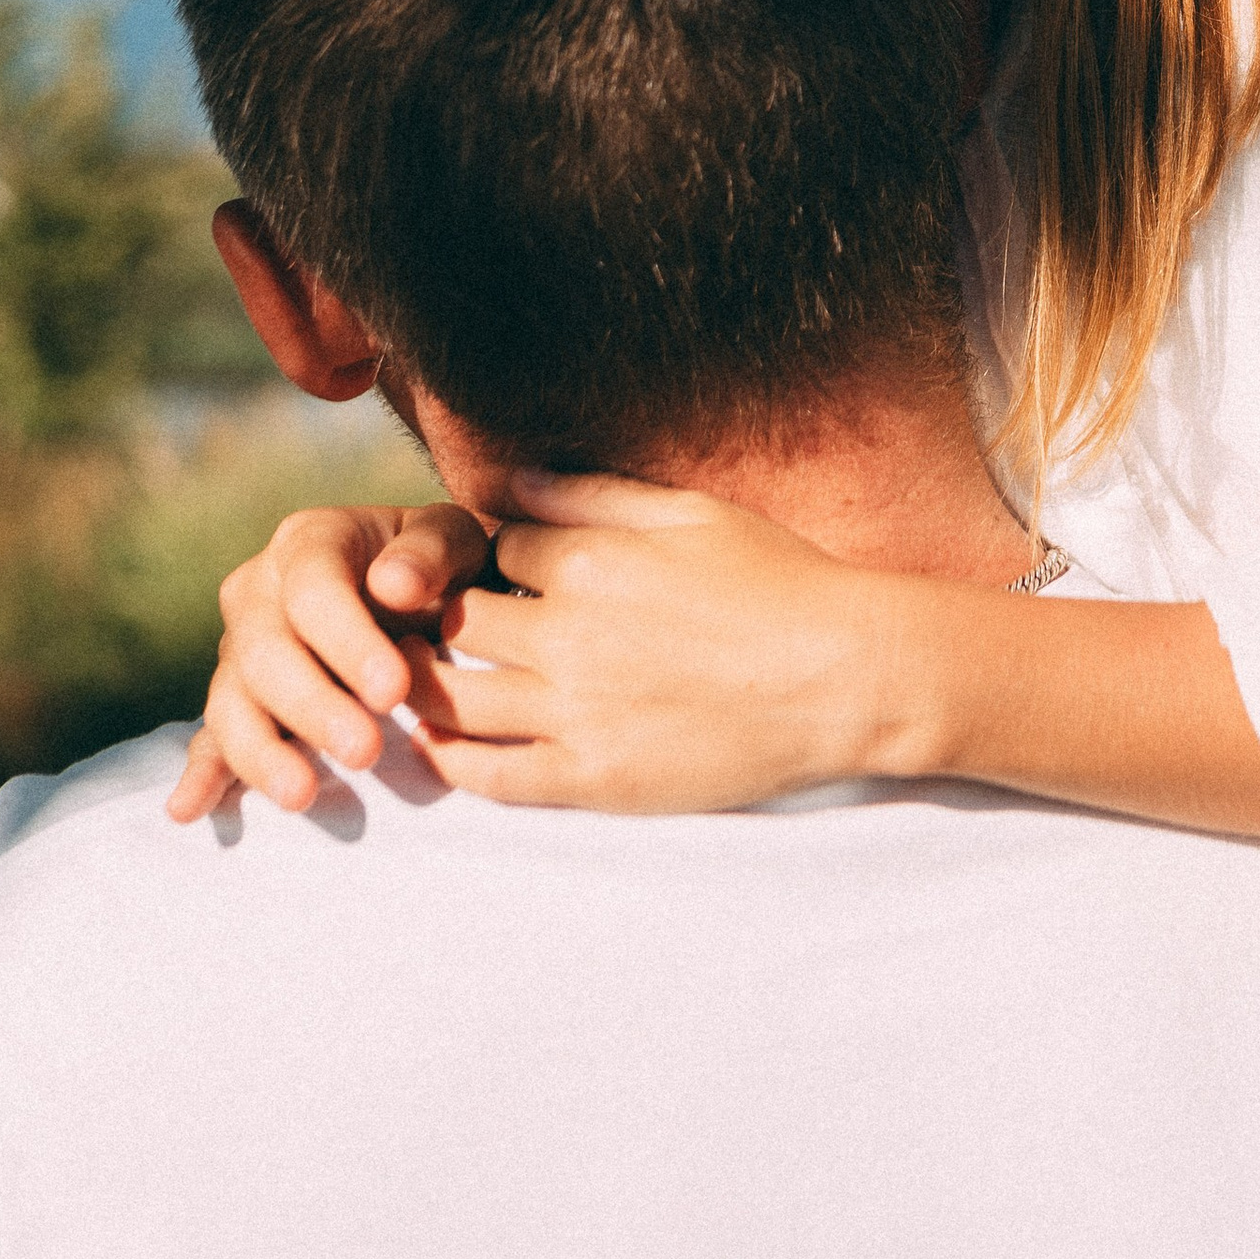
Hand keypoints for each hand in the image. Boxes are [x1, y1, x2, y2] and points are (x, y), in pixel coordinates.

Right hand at [166, 502, 492, 822]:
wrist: (419, 593)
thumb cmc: (437, 566)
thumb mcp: (454, 540)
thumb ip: (431, 553)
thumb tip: (393, 584)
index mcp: (309, 543)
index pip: (314, 591)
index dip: (349, 643)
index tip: (393, 692)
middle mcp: (257, 593)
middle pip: (265, 653)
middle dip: (313, 707)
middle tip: (365, 753)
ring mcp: (238, 650)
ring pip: (231, 702)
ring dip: (261, 751)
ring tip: (301, 794)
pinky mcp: (236, 702)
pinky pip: (211, 738)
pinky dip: (202, 773)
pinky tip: (188, 809)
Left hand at [397, 473, 905, 811]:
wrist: (845, 677)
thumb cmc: (779, 583)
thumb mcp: (691, 513)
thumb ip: (594, 495)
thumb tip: (514, 479)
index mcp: (592, 561)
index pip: (495, 547)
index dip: (491, 554)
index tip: (494, 568)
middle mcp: (572, 636)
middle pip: (458, 619)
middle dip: (444, 614)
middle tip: (434, 623)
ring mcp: (579, 714)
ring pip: (456, 696)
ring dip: (427, 684)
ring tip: (415, 681)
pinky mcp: (595, 780)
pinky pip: (491, 776)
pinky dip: (451, 761)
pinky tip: (439, 745)